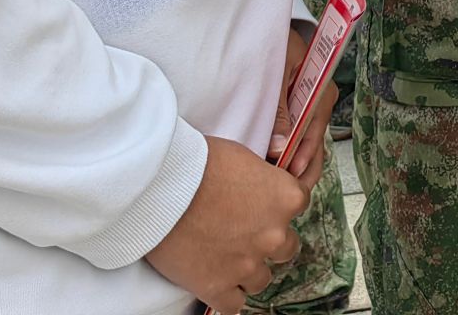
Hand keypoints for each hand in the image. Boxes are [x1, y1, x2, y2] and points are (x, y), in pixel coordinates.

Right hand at [146, 136, 306, 314]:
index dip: (277, 206)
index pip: (298, 206)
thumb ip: (263, 180)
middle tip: (242, 231)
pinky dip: (225, 294)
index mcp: (286, 198)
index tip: (261, 205)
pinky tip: (215, 281)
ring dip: (246, 270)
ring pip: (260, 280)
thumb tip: (265, 188)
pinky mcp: (218, 287)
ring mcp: (247, 265)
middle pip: (285, 248)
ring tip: (223, 255)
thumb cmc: (198, 162)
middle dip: (267, 241)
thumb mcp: (243, 157)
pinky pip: (234, 305)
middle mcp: (274, 235)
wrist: (158, 186)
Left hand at [267, 24, 334, 188]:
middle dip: (299, 168)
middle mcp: (320, 104)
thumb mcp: (277, 72)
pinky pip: (295, 140)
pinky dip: (286, 155)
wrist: (266, 31)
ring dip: (292, 165)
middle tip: (282, 189)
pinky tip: (273, 171)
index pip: (314, 130)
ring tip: (276, 187)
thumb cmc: (277, 46)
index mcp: (322, 91)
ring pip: (305, 146)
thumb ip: (278, 110)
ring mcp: (309, 111)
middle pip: (313, 144)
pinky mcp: (296, 115)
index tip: (289, 171)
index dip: (303, 153)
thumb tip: (279, 147)